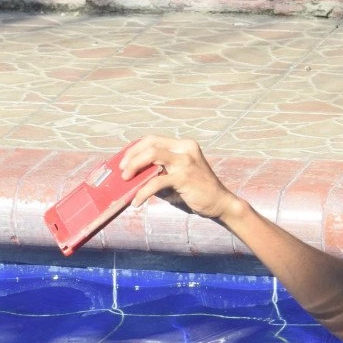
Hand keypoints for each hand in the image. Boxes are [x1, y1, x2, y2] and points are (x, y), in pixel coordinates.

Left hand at [120, 136, 242, 220]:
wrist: (220, 202)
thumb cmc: (196, 191)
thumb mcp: (177, 176)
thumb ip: (160, 172)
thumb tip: (134, 176)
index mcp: (184, 145)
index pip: (153, 139)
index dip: (135, 148)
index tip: (124, 161)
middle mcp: (185, 148)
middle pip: (150, 144)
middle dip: (132, 156)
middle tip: (122, 171)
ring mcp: (186, 161)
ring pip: (152, 155)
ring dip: (134, 167)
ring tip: (126, 181)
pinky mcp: (185, 176)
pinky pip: (157, 181)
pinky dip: (143, 192)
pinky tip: (137, 201)